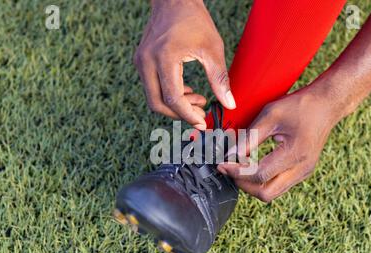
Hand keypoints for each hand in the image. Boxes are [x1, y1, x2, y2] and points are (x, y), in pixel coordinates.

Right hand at [134, 0, 235, 129]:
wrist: (174, 0)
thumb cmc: (194, 20)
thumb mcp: (212, 49)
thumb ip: (220, 79)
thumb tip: (230, 104)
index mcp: (164, 58)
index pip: (172, 98)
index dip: (188, 115)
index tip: (203, 123)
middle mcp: (146, 62)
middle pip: (157, 104)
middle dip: (180, 114)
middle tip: (201, 114)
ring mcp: (141, 62)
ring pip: (154, 98)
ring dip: (175, 105)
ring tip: (199, 99)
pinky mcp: (141, 62)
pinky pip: (153, 88)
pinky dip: (169, 95)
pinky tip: (188, 91)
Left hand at [218, 88, 341, 201]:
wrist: (327, 104)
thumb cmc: (300, 105)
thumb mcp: (271, 115)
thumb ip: (249, 138)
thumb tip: (230, 156)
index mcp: (295, 154)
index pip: (259, 176)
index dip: (236, 172)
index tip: (222, 164)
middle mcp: (302, 169)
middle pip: (265, 193)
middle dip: (243, 184)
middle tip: (229, 169)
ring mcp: (304, 173)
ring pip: (272, 193)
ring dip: (252, 184)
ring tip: (239, 167)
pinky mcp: (303, 172)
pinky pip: (278, 185)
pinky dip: (262, 180)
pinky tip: (252, 165)